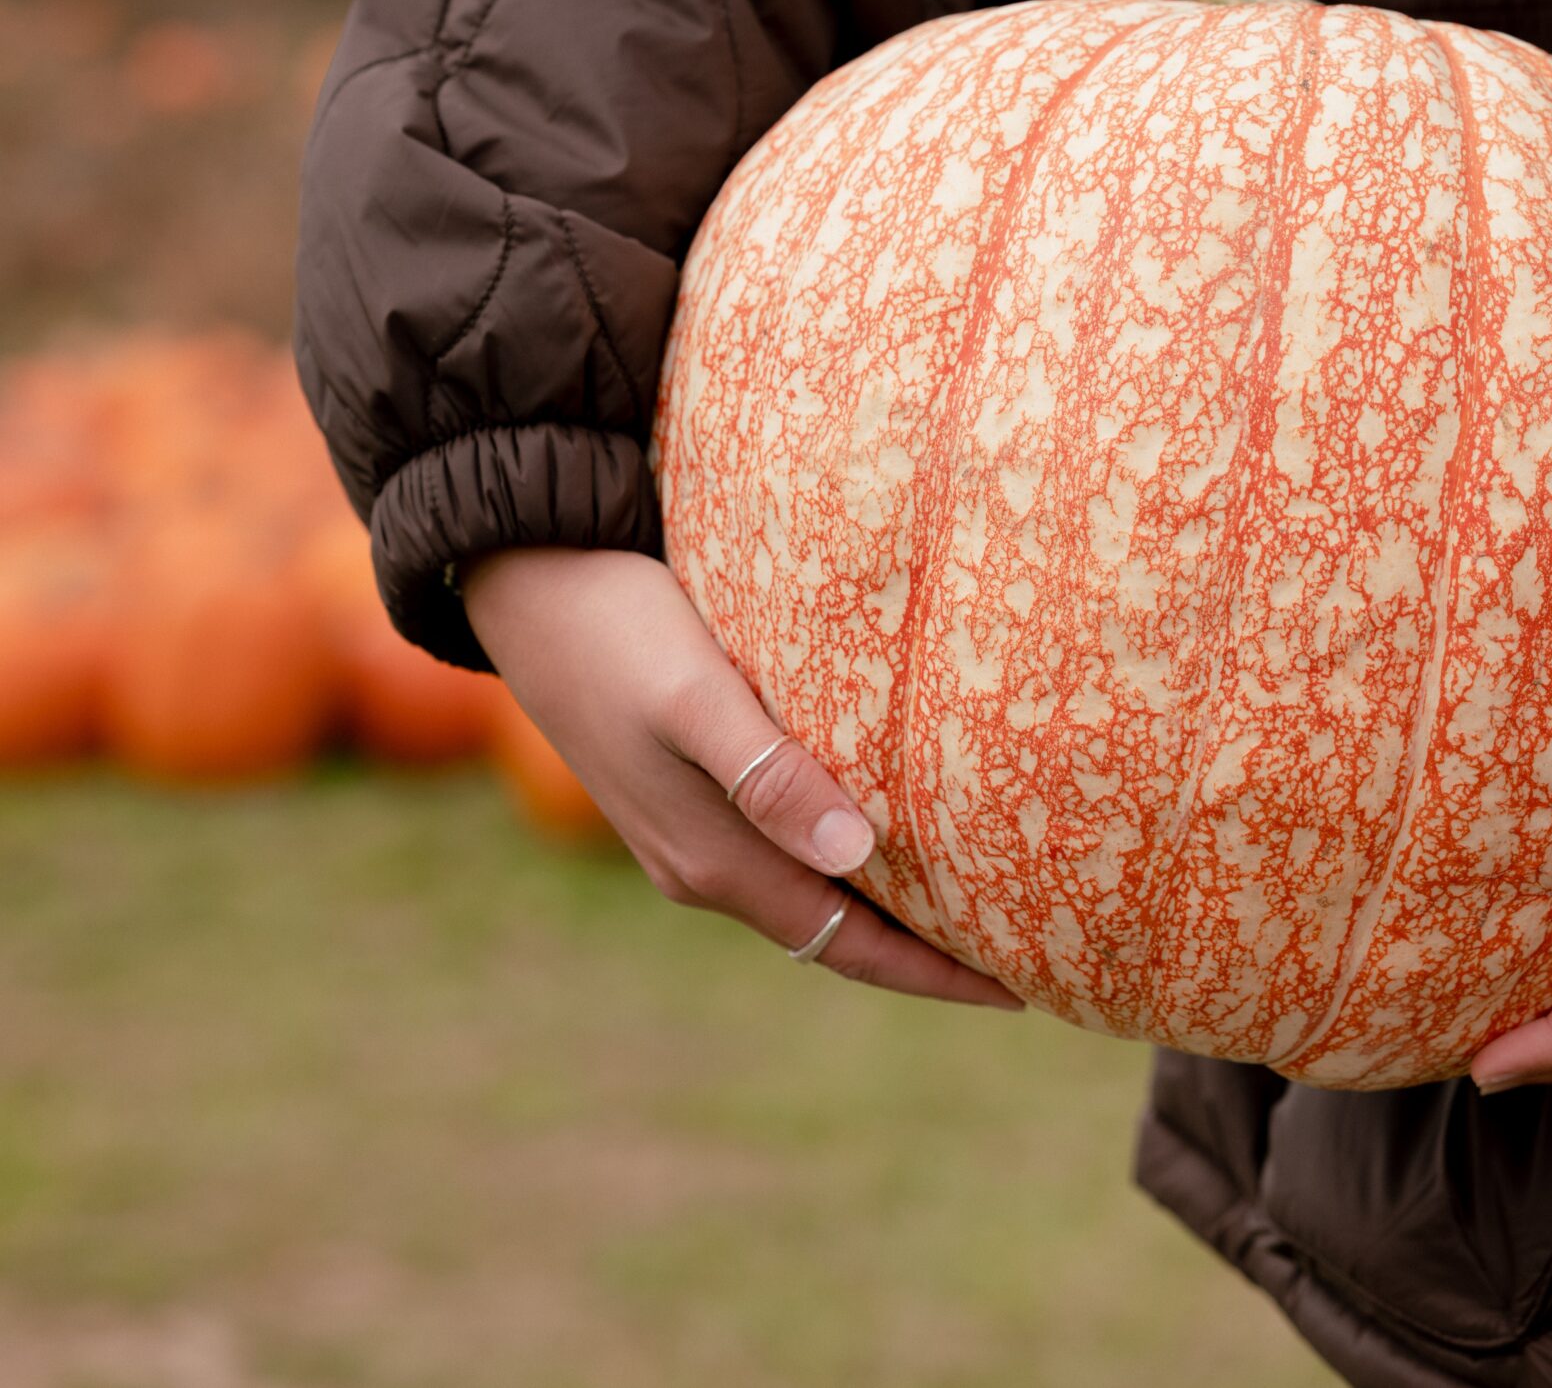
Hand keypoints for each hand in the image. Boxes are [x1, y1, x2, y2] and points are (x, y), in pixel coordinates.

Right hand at [462, 547, 1017, 1007]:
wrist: (513, 572)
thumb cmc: (614, 622)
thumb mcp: (695, 696)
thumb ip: (769, 775)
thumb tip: (853, 855)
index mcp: (712, 858)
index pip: (847, 944)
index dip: (934, 973)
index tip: (1023, 989)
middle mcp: (700, 862)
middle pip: (838, 931)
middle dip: (927, 951)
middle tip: (1027, 948)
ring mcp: (685, 829)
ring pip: (812, 890)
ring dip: (891, 905)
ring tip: (979, 898)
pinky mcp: (682, 784)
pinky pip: (785, 847)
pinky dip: (849, 855)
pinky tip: (891, 826)